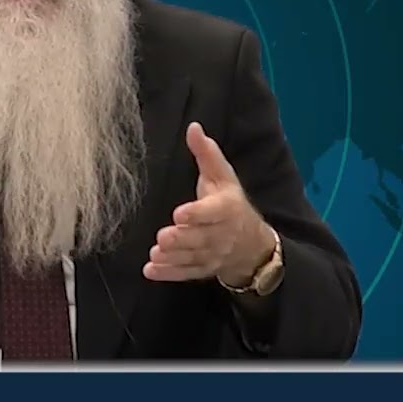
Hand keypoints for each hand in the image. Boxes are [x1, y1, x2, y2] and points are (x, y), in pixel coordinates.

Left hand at [143, 122, 273, 285]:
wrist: (252, 244)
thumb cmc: (230, 203)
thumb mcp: (223, 176)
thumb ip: (206, 153)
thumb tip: (193, 127)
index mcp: (227, 208)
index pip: (213, 212)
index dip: (198, 214)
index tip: (179, 213)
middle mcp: (222, 234)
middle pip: (202, 238)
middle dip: (182, 238)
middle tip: (163, 237)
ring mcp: (213, 255)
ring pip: (193, 257)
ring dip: (174, 258)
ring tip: (156, 254)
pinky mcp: (203, 269)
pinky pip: (186, 273)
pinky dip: (169, 274)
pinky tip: (151, 270)